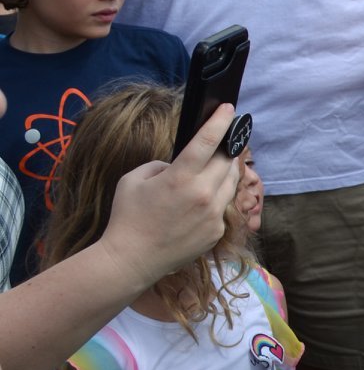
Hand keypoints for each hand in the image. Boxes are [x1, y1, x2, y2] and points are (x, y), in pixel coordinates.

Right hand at [98, 111, 240, 295]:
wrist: (130, 260)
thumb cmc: (127, 217)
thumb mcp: (134, 180)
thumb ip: (161, 165)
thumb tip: (179, 165)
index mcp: (180, 178)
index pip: (208, 141)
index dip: (220, 121)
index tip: (229, 109)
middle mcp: (202, 194)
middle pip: (227, 160)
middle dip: (225, 148)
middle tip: (222, 141)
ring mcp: (213, 215)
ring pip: (230, 182)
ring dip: (225, 171)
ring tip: (215, 166)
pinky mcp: (216, 231)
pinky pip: (223, 206)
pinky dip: (216, 198)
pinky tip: (202, 199)